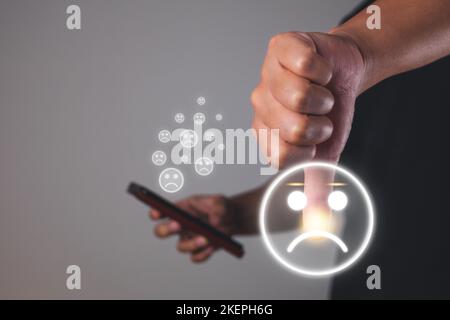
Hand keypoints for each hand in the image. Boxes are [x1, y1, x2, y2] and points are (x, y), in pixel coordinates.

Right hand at [149, 194, 241, 262]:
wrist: (233, 219)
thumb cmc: (220, 207)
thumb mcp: (220, 201)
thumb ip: (217, 209)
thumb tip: (214, 222)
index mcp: (180, 210)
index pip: (162, 211)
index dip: (155, 213)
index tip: (156, 214)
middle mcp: (180, 226)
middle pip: (161, 232)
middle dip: (165, 229)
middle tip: (177, 225)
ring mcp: (188, 239)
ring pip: (180, 247)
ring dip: (191, 244)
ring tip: (205, 239)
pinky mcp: (199, 250)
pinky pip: (195, 257)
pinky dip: (203, 254)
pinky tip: (211, 247)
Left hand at [251, 31, 366, 229]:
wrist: (343, 72)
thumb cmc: (330, 112)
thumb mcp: (325, 151)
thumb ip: (318, 183)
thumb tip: (316, 221)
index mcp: (265, 135)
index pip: (285, 157)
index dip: (312, 150)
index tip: (315, 137)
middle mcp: (259, 105)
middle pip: (293, 128)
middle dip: (320, 123)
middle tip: (319, 112)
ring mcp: (266, 74)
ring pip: (301, 96)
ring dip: (324, 97)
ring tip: (319, 90)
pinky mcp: (279, 47)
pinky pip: (307, 64)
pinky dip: (324, 70)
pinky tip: (318, 69)